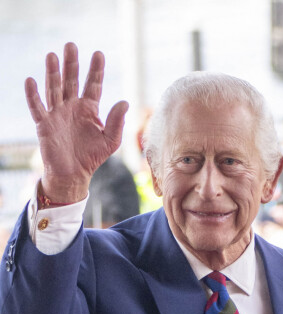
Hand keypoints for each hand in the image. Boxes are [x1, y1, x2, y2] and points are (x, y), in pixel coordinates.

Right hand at [25, 42, 128, 202]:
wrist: (74, 173)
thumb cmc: (93, 156)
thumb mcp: (111, 140)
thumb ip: (117, 122)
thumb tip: (125, 102)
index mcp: (89, 109)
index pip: (93, 85)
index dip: (96, 70)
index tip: (98, 53)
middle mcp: (72, 107)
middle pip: (72, 81)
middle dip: (71, 64)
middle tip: (71, 45)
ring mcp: (57, 114)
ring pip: (54, 89)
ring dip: (53, 73)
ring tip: (52, 56)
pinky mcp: (45, 124)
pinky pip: (37, 107)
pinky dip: (33, 95)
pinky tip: (31, 81)